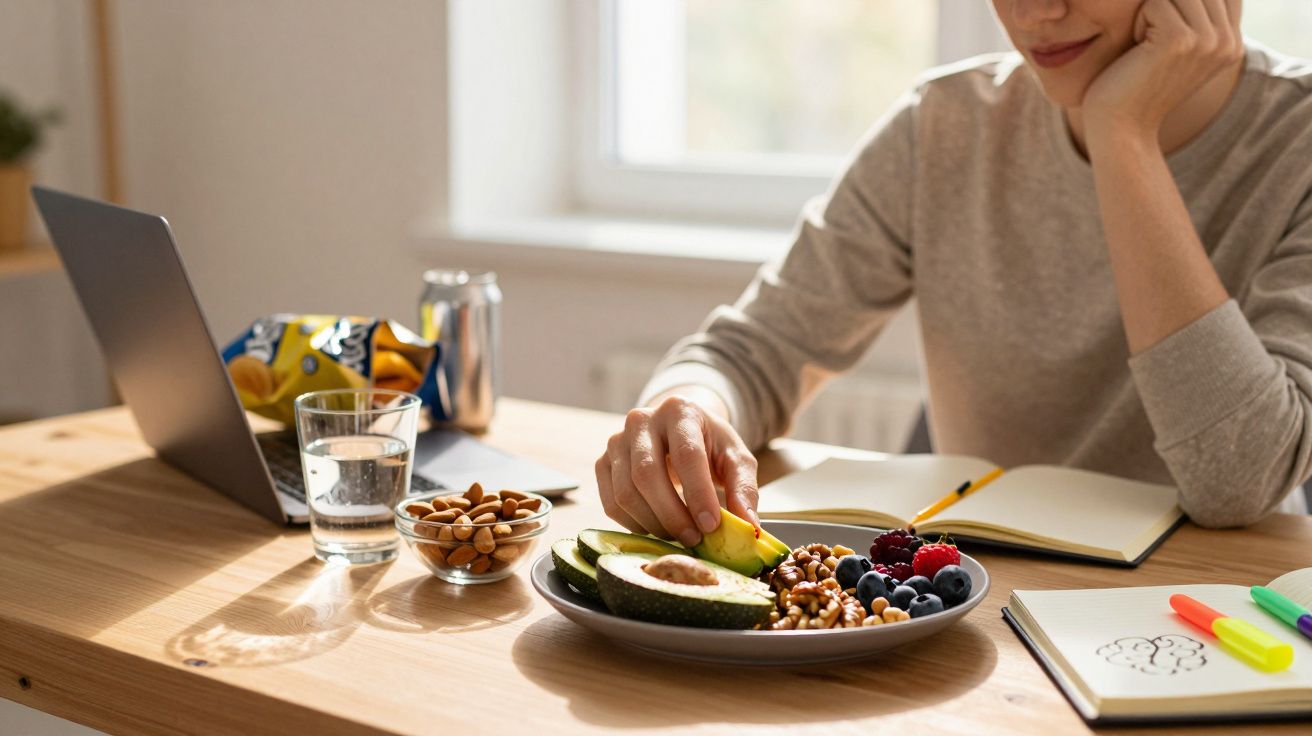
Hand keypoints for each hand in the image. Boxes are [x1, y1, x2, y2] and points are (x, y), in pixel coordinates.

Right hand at [595, 395, 758, 546]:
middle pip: (647, 475)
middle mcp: (641, 420)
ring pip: (626, 493)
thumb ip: (744, 489)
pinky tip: (657, 527)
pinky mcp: (602, 462)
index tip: (711, 525)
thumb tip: (747, 526)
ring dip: (654, 524)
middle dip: (672, 515)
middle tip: (695, 539)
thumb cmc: (709, 444)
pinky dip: (634, 524)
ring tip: (679, 535)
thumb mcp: (735, 458)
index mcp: (679, 410)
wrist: (679, 430)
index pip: (686, 454)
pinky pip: (611, 503)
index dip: (698, 493)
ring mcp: (616, 440)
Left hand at [1082, 0, 1243, 142]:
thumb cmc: (1136, 85)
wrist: (1120, 127)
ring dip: (1150, 14)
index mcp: (1233, 44)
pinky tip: (1138, 52)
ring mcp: (1208, 41)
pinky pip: (1155, 3)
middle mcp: (1228, 42)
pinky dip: (1138, 22)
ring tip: (1146, 49)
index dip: (1182, 4)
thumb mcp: (1178, 47)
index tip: (1164, 39)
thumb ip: (1197, 15)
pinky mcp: (1180, 40)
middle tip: (1150, 46)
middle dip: (1164, 8)